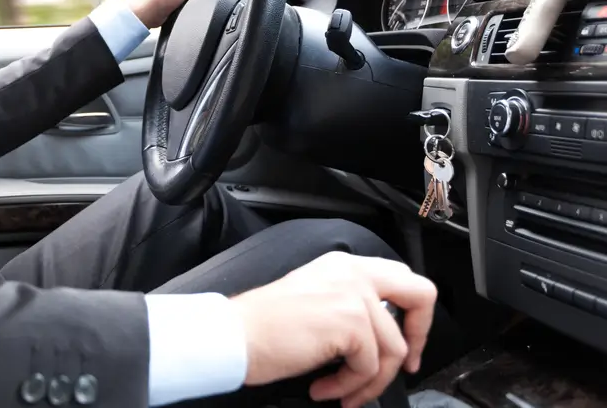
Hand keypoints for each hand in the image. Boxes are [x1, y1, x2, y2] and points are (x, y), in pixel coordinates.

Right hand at [229, 251, 436, 407]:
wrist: (235, 335)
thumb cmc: (262, 325)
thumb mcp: (314, 297)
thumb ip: (349, 302)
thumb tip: (380, 337)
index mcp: (344, 265)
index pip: (402, 278)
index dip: (412, 316)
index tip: (405, 343)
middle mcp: (353, 272)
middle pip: (421, 296)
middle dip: (420, 338)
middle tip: (404, 367)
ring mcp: (354, 295)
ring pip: (394, 350)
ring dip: (368, 381)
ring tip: (341, 391)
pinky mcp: (350, 322)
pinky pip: (369, 367)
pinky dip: (349, 387)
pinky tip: (323, 388)